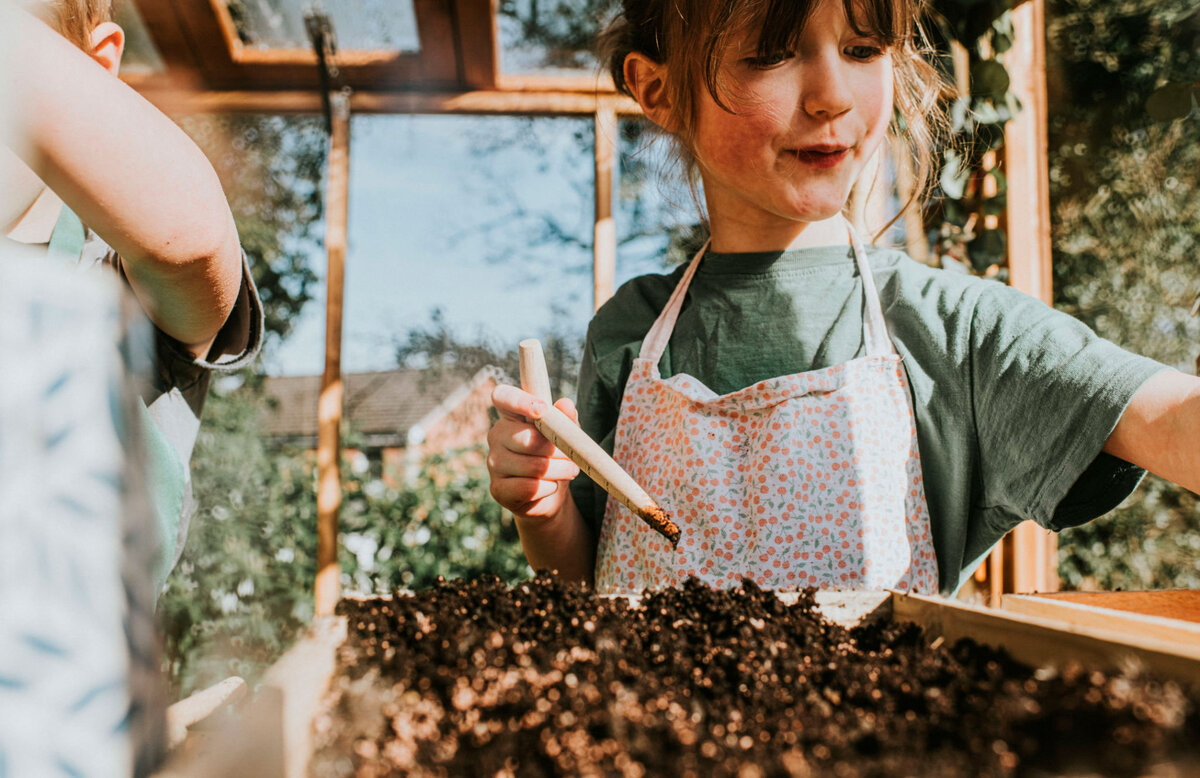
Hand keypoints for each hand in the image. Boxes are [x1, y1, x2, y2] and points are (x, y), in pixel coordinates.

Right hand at [487, 384, 580, 519]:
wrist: (551, 492)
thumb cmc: (555, 455)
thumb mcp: (565, 434)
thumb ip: (565, 418)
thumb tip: (566, 404)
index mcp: (511, 415)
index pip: (503, 397)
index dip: (520, 401)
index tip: (543, 410)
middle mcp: (497, 435)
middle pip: (526, 438)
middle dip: (556, 450)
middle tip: (570, 456)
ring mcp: (494, 463)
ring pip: (532, 466)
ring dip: (559, 471)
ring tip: (567, 471)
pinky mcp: (498, 489)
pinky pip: (529, 488)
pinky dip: (548, 488)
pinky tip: (550, 485)